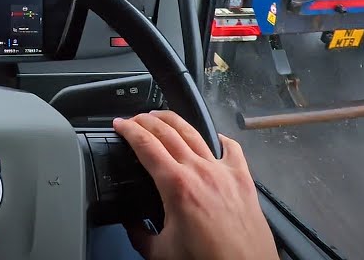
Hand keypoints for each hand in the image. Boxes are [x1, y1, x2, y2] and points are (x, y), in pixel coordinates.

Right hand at [114, 111, 276, 259]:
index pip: (146, 144)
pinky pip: (231, 148)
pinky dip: (218, 138)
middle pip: (168, 131)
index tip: (119, 124)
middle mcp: (200, 172)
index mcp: (176, 186)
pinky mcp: (243, 179)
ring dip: (174, 121)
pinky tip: (212, 138)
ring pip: (195, 133)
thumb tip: (130, 223)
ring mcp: (223, 172)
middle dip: (146, 120)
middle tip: (134, 119)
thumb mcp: (159, 252)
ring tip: (161, 117)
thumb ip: (139, 233)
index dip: (128, 130)